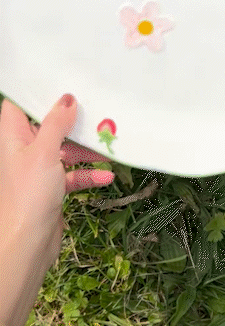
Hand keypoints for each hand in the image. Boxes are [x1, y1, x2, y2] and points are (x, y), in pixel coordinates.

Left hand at [0, 94, 114, 269]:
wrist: (27, 244)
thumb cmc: (28, 195)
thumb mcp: (44, 152)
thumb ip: (56, 123)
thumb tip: (67, 99)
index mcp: (14, 136)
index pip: (20, 104)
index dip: (38, 92)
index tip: (64, 81)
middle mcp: (24, 149)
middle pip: (48, 126)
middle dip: (72, 121)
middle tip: (96, 109)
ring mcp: (38, 169)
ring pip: (64, 149)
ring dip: (86, 149)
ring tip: (110, 145)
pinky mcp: (51, 188)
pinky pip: (72, 174)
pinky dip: (88, 173)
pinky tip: (106, 175)